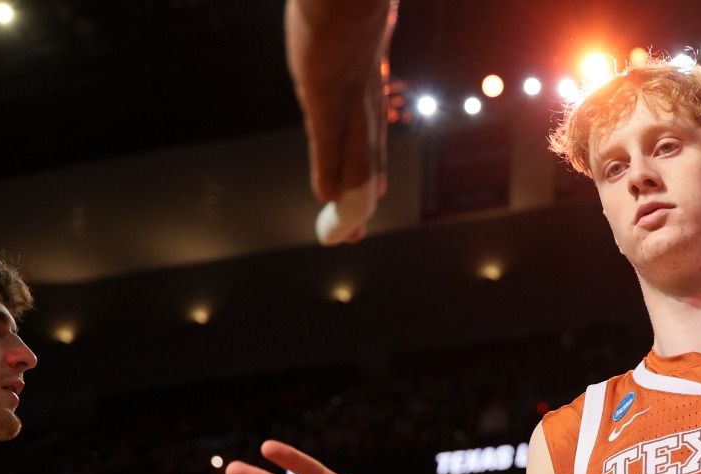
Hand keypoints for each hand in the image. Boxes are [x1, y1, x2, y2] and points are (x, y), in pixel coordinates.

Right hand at [286, 0, 395, 243]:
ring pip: (355, 152)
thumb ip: (340, 11)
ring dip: (353, 193)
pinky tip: (326, 198)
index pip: (370, 116)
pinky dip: (329, 174)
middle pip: (367, 145)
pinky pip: (327, 143)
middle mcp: (361, 81)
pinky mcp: (324, 94)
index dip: (372, 152)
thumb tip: (334, 1)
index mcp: (366, 56)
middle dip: (366, 187)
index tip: (376, 183)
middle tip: (364, 221)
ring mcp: (344, 90)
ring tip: (352, 225)